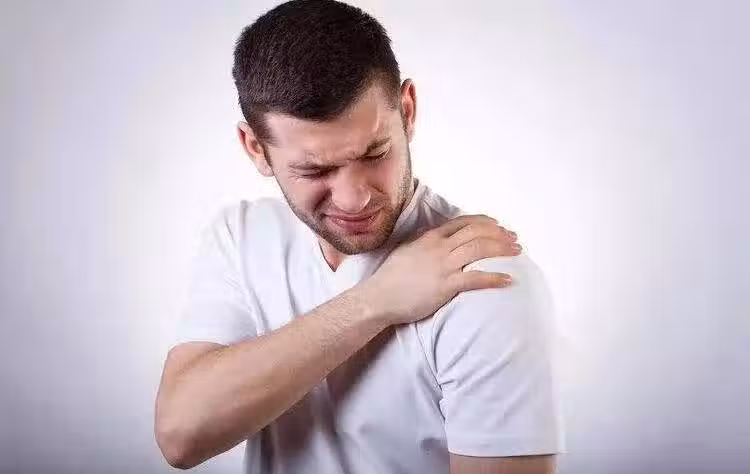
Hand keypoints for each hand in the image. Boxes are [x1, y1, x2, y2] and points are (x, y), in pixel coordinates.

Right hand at [359, 214, 520, 325]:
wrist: (378, 297)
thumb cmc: (390, 278)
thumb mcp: (407, 251)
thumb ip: (425, 243)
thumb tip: (438, 239)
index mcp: (430, 237)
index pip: (463, 222)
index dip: (485, 222)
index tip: (499, 226)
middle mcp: (439, 247)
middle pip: (477, 232)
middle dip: (500, 234)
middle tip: (514, 240)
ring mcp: (443, 266)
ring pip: (480, 249)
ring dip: (502, 249)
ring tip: (517, 253)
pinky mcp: (446, 286)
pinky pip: (476, 278)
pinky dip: (495, 277)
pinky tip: (509, 279)